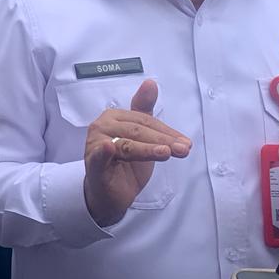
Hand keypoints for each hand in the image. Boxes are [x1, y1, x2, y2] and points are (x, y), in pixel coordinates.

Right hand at [82, 80, 190, 226]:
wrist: (110, 195)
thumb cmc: (125, 163)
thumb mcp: (140, 137)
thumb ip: (144, 110)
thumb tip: (151, 82)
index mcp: (113, 117)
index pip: (144, 121)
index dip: (166, 131)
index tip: (185, 142)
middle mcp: (102, 126)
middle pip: (137, 131)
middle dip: (162, 140)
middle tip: (183, 149)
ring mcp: (95, 145)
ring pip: (126, 144)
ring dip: (147, 149)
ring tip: (167, 153)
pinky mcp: (93, 165)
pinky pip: (99, 157)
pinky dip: (103, 152)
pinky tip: (109, 148)